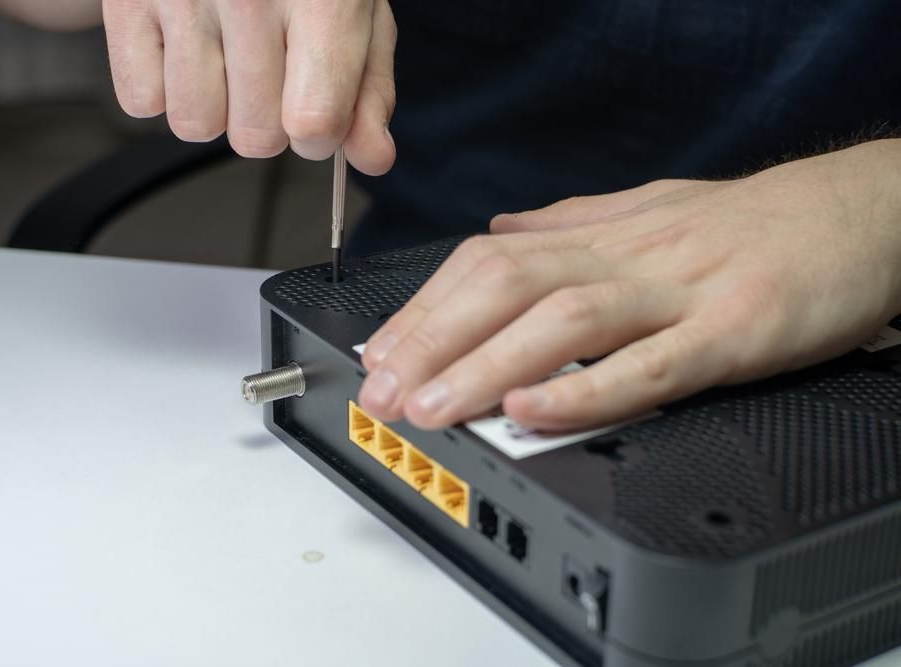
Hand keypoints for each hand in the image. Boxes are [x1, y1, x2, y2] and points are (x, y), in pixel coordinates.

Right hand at [104, 0, 396, 174]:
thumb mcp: (356, 11)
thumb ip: (368, 90)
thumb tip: (372, 157)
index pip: (313, 123)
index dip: (318, 134)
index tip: (315, 111)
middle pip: (255, 138)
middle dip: (267, 120)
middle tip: (268, 67)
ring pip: (195, 124)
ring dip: (214, 107)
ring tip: (225, 54)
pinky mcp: (126, 1)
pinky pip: (141, 101)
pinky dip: (163, 87)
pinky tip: (186, 45)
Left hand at [358, 140, 900, 430]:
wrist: (864, 209)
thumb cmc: (756, 222)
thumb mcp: (650, 208)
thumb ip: (572, 223)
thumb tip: (503, 227)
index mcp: (605, 236)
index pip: (491, 262)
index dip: (427, 307)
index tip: (380, 350)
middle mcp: (629, 257)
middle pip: (509, 285)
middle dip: (434, 338)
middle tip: (383, 388)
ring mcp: (680, 291)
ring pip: (566, 320)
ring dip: (488, 363)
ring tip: (432, 405)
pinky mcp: (735, 329)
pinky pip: (652, 363)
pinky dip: (587, 388)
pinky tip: (533, 409)